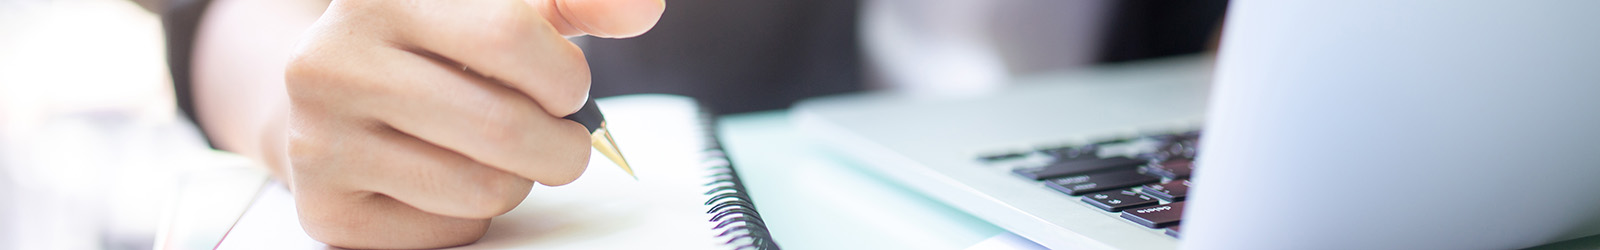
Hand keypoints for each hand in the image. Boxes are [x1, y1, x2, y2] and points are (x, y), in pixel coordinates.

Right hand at [282, 0, 662, 247]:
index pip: (511, 37)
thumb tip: (642, 9)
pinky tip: (446, 178)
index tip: (565, 89)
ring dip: (518, 181)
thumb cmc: (440, 47)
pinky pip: (449, 232)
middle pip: (504, 126)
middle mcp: (332, 62)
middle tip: (559, 138)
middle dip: (562, 145)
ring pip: (482, 189)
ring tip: (497, 153)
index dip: (565, 76)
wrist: (336, 94)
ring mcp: (319, 138)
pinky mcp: (325, 208)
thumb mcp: (507, 4)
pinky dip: (471, 215)